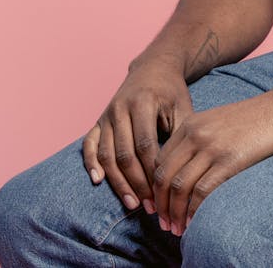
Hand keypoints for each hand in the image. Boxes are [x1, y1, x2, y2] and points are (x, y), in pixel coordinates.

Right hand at [82, 57, 193, 213]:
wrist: (154, 67)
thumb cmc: (172, 91)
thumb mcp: (183, 107)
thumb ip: (181, 135)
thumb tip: (181, 172)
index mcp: (143, 103)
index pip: (145, 145)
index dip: (152, 172)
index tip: (163, 193)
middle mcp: (121, 108)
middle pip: (124, 154)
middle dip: (137, 183)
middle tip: (149, 205)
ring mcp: (107, 114)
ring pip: (107, 154)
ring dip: (118, 182)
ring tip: (132, 203)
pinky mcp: (99, 120)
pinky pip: (89, 144)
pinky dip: (91, 163)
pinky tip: (98, 181)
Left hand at [152, 88, 272, 235]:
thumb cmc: (254, 118)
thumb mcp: (217, 121)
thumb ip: (198, 139)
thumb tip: (184, 171)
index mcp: (191, 124)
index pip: (159, 161)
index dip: (154, 188)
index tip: (159, 205)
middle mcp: (196, 134)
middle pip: (164, 176)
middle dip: (160, 205)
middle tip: (164, 224)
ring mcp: (212, 147)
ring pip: (180, 187)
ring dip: (175, 213)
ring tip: (178, 229)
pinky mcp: (230, 161)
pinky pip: (202, 192)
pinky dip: (194, 212)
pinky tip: (195, 223)